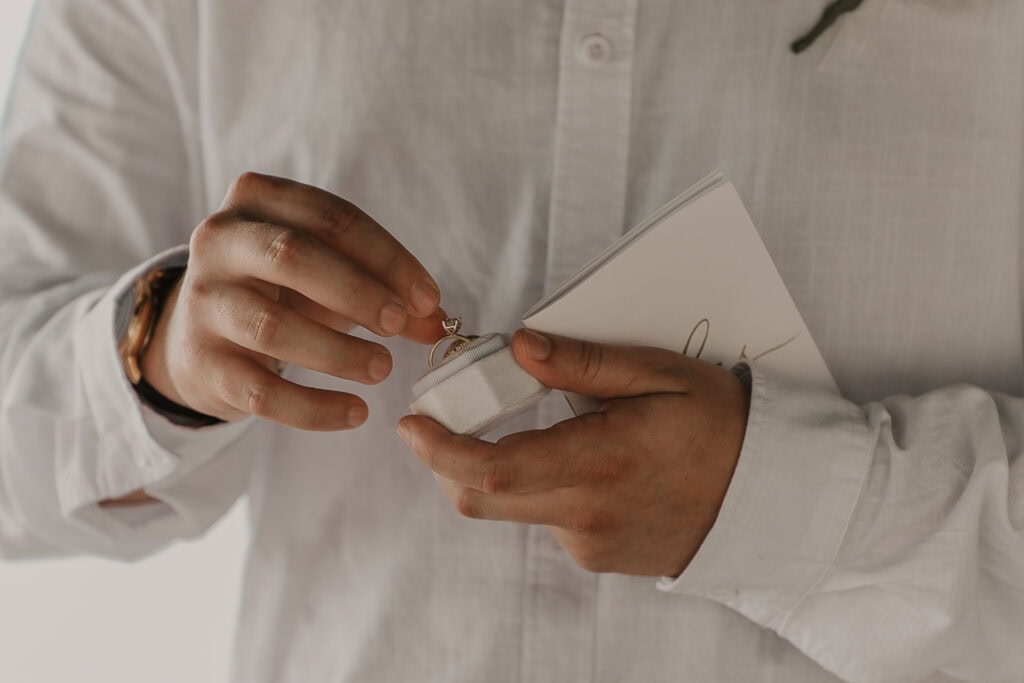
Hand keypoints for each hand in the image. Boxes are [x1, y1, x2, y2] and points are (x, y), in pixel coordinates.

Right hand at [142, 172, 443, 430]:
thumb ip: (388, 293)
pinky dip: (314, 408)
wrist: (200, 335)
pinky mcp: (199, 361)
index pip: (331, 218)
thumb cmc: (283, 292)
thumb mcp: (331, 277)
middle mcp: (219, 240)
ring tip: (382, 368)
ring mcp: (203, 301)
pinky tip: (356, 412)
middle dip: (357, 292)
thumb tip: (437, 323)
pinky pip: (261, 391)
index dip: (387, 259)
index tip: (428, 299)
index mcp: (258, 200)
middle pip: (293, 256)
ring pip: (273, 327)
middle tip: (400, 325)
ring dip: (338, 352)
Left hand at [398, 329, 749, 576]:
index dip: (439, 449)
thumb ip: (583, 362)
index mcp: (601, 460)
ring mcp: (589, 545)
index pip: (495, 468)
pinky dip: (544, 485)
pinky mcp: (595, 558)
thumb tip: (518, 347)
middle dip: (448, 458)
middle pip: (482, 497)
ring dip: (507, 466)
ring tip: (553, 426)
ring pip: (514, 506)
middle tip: (447, 417)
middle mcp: (587, 513)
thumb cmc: (719, 425)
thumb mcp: (660, 374)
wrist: (768, 497)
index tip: (410, 423)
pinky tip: (591, 461)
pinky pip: (547, 519)